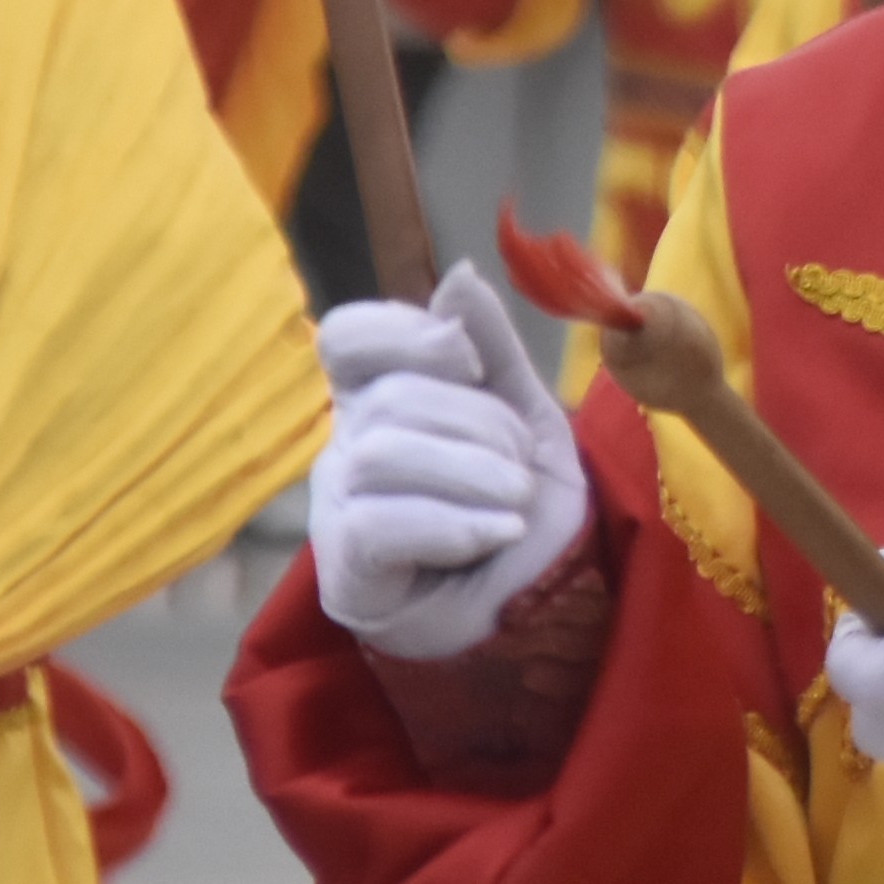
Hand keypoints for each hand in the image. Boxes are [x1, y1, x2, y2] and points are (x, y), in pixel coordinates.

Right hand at [310, 264, 588, 658]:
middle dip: (480, 425)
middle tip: (520, 466)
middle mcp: (346, 446)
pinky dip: (452, 524)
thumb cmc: (524, 505)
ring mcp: (337, 510)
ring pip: (384, 455)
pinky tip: (494, 535)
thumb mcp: (528, 413)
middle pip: (390, 398)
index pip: (348, 337)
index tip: (468, 361)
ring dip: (476, 476)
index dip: (404, 334)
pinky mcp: (345, 573)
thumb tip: (459, 277)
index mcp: (382, 398)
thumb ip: (493, 348)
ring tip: (514, 505)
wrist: (546, 606)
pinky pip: (378, 524)